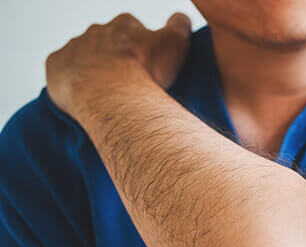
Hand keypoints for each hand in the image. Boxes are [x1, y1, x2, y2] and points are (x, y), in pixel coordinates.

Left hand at [46, 12, 190, 117]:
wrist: (113, 97)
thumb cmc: (146, 73)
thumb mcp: (175, 44)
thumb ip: (179, 26)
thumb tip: (180, 19)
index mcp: (124, 25)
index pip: (133, 31)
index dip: (141, 50)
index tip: (146, 68)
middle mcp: (96, 30)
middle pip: (107, 44)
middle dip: (116, 61)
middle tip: (128, 86)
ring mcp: (74, 47)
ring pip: (84, 57)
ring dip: (94, 72)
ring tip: (107, 96)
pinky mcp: (56, 66)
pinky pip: (61, 71)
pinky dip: (71, 83)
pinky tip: (84, 98)